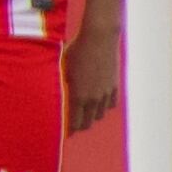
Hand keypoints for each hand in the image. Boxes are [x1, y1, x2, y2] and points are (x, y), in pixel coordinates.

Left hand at [61, 16, 120, 135]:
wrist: (99, 38)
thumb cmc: (76, 50)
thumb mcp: (62, 67)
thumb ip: (62, 83)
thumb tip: (56, 93)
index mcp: (79, 95)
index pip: (75, 121)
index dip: (70, 129)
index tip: (65, 132)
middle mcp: (94, 98)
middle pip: (88, 121)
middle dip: (80, 125)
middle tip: (74, 126)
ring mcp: (106, 93)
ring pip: (100, 114)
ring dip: (92, 116)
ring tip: (84, 114)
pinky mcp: (114, 86)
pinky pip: (110, 104)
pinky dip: (104, 106)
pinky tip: (97, 104)